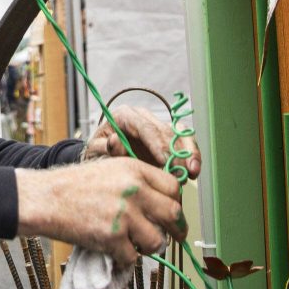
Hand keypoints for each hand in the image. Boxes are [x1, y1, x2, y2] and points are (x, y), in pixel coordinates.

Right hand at [15, 158, 186, 267]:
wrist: (46, 199)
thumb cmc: (74, 186)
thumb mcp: (110, 169)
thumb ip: (137, 181)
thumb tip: (163, 201)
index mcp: (134, 169)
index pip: (173, 188)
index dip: (176, 203)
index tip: (174, 214)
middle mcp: (133, 190)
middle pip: (173, 214)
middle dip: (177, 230)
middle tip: (174, 236)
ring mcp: (124, 215)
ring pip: (157, 241)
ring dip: (149, 247)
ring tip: (136, 244)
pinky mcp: (112, 237)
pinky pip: (132, 257)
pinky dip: (124, 258)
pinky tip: (114, 250)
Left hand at [83, 104, 200, 179]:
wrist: (101, 155)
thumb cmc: (98, 152)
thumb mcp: (95, 151)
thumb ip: (105, 148)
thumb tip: (116, 141)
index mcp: (124, 116)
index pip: (145, 127)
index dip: (158, 144)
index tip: (165, 162)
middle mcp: (142, 117)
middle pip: (165, 131)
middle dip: (175, 153)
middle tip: (180, 173)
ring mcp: (156, 125)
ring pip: (178, 133)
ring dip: (188, 153)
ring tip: (192, 172)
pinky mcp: (166, 136)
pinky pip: (183, 140)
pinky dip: (191, 154)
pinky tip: (193, 169)